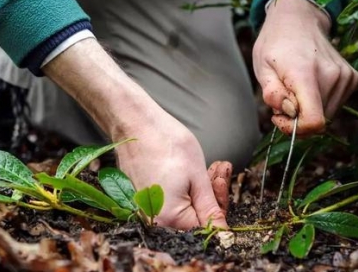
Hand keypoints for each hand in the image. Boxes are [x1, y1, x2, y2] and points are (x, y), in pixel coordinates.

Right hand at [115, 112, 228, 229]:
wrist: (134, 123)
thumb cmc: (166, 143)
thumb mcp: (197, 176)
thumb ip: (211, 208)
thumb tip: (223, 234)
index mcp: (169, 220)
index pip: (206, 227)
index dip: (219, 205)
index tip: (223, 181)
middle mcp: (153, 221)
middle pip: (194, 219)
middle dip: (211, 195)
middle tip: (219, 168)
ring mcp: (145, 210)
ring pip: (183, 208)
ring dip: (199, 189)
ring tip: (208, 165)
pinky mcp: (142, 199)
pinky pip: (169, 200)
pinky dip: (183, 187)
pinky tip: (189, 168)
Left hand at [252, 0, 357, 134]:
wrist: (298, 19)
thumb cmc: (275, 44)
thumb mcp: (262, 67)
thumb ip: (272, 93)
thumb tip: (290, 112)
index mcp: (305, 73)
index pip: (314, 121)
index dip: (295, 129)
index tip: (279, 117)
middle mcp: (332, 75)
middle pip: (319, 121)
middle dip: (297, 118)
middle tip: (282, 100)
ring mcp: (345, 76)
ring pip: (327, 114)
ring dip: (308, 110)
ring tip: (294, 89)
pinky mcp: (352, 77)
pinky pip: (335, 104)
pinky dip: (320, 102)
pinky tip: (309, 84)